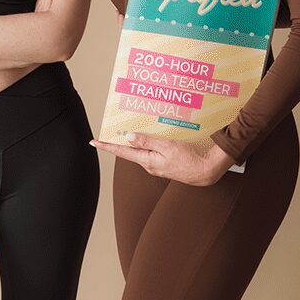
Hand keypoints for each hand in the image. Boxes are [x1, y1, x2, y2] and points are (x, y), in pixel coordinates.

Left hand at [91, 132, 233, 186]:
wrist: (204, 172)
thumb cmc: (188, 160)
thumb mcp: (167, 147)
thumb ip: (147, 141)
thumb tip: (128, 138)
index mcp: (147, 160)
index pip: (122, 152)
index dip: (107, 146)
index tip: (94, 141)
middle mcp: (149, 164)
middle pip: (130, 150)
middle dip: (121, 140)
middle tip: (112, 128)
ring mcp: (157, 164)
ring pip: (142, 150)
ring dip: (137, 140)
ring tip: (133, 128)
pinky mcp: (165, 163)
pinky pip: (152, 151)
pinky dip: (149, 143)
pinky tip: (153, 135)